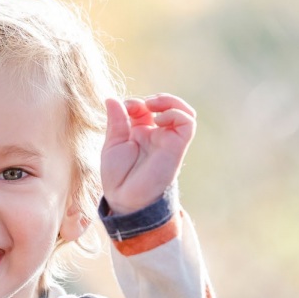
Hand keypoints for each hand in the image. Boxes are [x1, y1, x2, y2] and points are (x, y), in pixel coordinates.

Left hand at [100, 95, 195, 215]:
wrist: (127, 199)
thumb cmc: (118, 178)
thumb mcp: (112, 144)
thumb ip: (115, 121)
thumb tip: (111, 98)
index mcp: (139, 133)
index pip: (145, 107)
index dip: (136, 102)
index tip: (125, 108)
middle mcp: (156, 135)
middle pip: (166, 105)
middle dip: (153, 99)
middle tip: (140, 105)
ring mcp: (168, 140)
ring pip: (182, 110)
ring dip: (169, 100)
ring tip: (152, 105)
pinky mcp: (177, 146)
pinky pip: (187, 122)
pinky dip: (175, 113)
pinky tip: (159, 120)